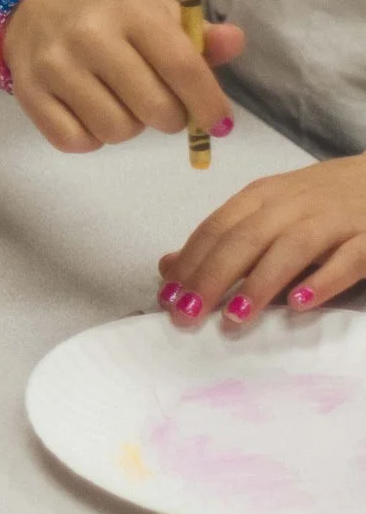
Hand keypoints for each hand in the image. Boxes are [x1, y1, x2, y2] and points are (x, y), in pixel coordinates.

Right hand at [2, 0, 243, 152]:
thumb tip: (235, 42)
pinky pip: (75, 141)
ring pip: (116, 131)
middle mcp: (89, 35)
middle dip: (170, 118)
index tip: (219, 123)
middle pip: (154, 109)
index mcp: (129, 10)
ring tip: (121, 104)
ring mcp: (54, 66)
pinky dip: (90, 138)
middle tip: (162, 106)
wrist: (28, 4)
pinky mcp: (28, 93)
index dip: (208, 103)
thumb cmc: (106, 9)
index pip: (182, 67)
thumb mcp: (152, 8)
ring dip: (128, 127)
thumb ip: (197, 34)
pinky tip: (90, 114)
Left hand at [158, 155, 365, 323]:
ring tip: (234, 316)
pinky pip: (347, 259)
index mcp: (261, 197)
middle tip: (188, 314)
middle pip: (244, 238)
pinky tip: (300, 304)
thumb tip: (167, 266)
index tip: (166, 298)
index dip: (189, 262)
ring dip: (260, 283)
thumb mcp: (266, 210)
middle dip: (212, 277)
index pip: (216, 229)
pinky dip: (323, 280)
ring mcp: (333, 219)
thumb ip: (222, 239)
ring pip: (291, 248)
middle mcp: (292, 205)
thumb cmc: (318, 200)